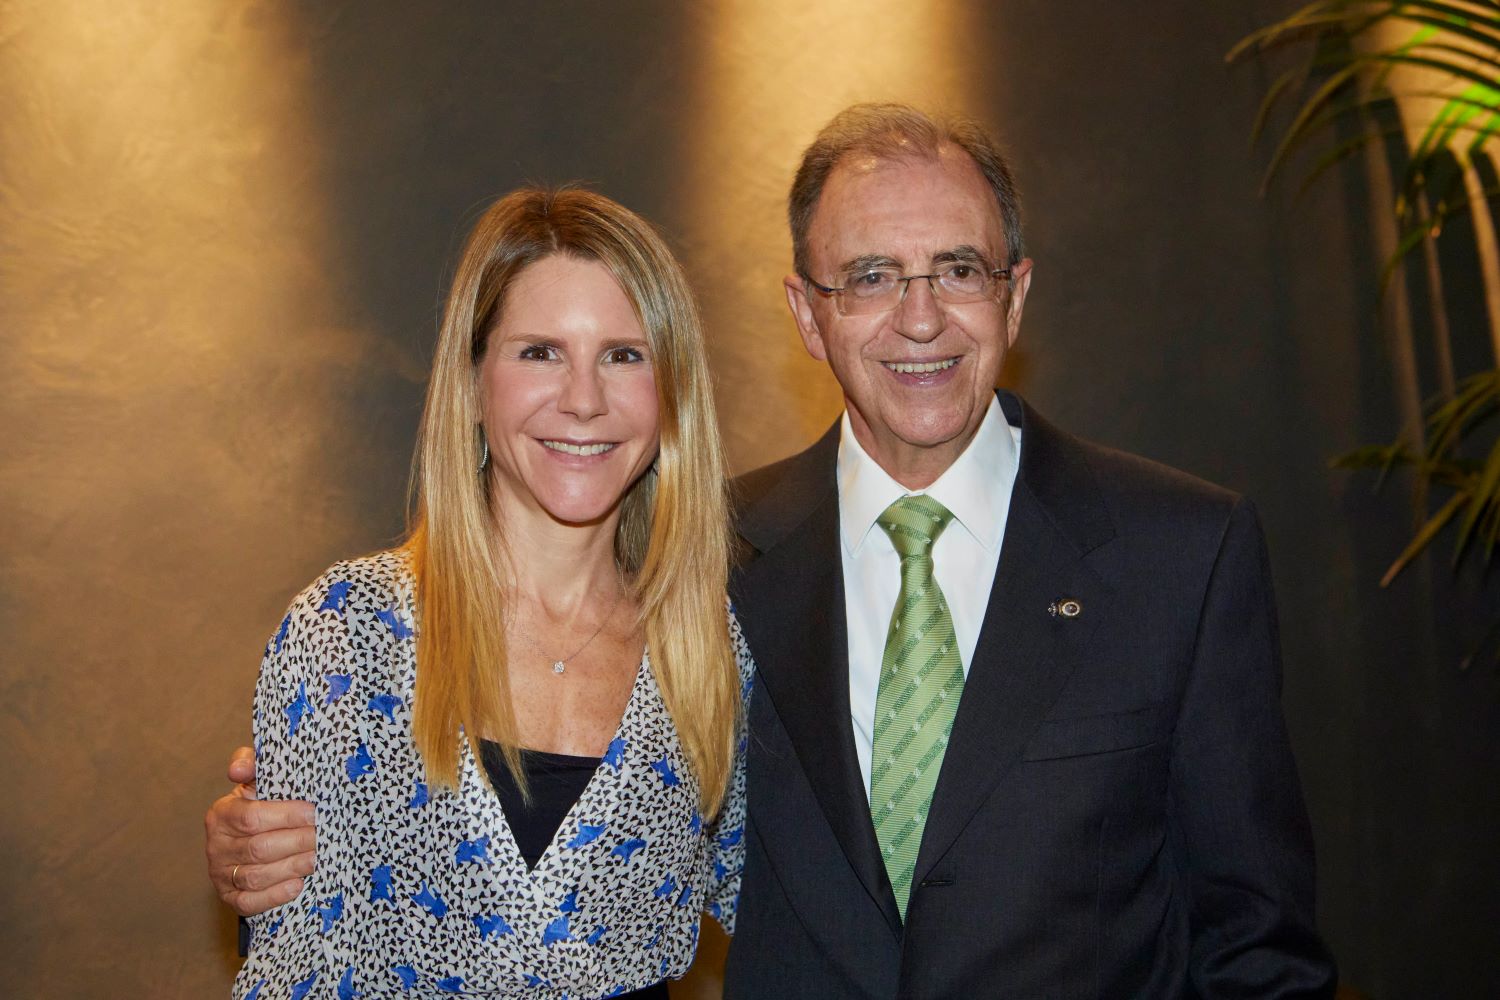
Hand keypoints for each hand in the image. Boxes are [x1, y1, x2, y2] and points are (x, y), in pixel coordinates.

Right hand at [205, 746, 316, 916]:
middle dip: (296, 842)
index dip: (286, 816)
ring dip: (291, 867)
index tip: (314, 813)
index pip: (252, 817)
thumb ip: (252, 763)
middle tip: (324, 836)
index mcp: (222, 814)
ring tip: (317, 858)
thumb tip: (238, 768)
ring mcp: (221, 873)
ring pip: (256, 876)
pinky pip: (249, 902)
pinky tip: (297, 885)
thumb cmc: (259, 804)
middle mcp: (217, 845)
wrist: (248, 836)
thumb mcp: (256, 781)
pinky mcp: (229, 896)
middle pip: (259, 848)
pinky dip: (274, 896)